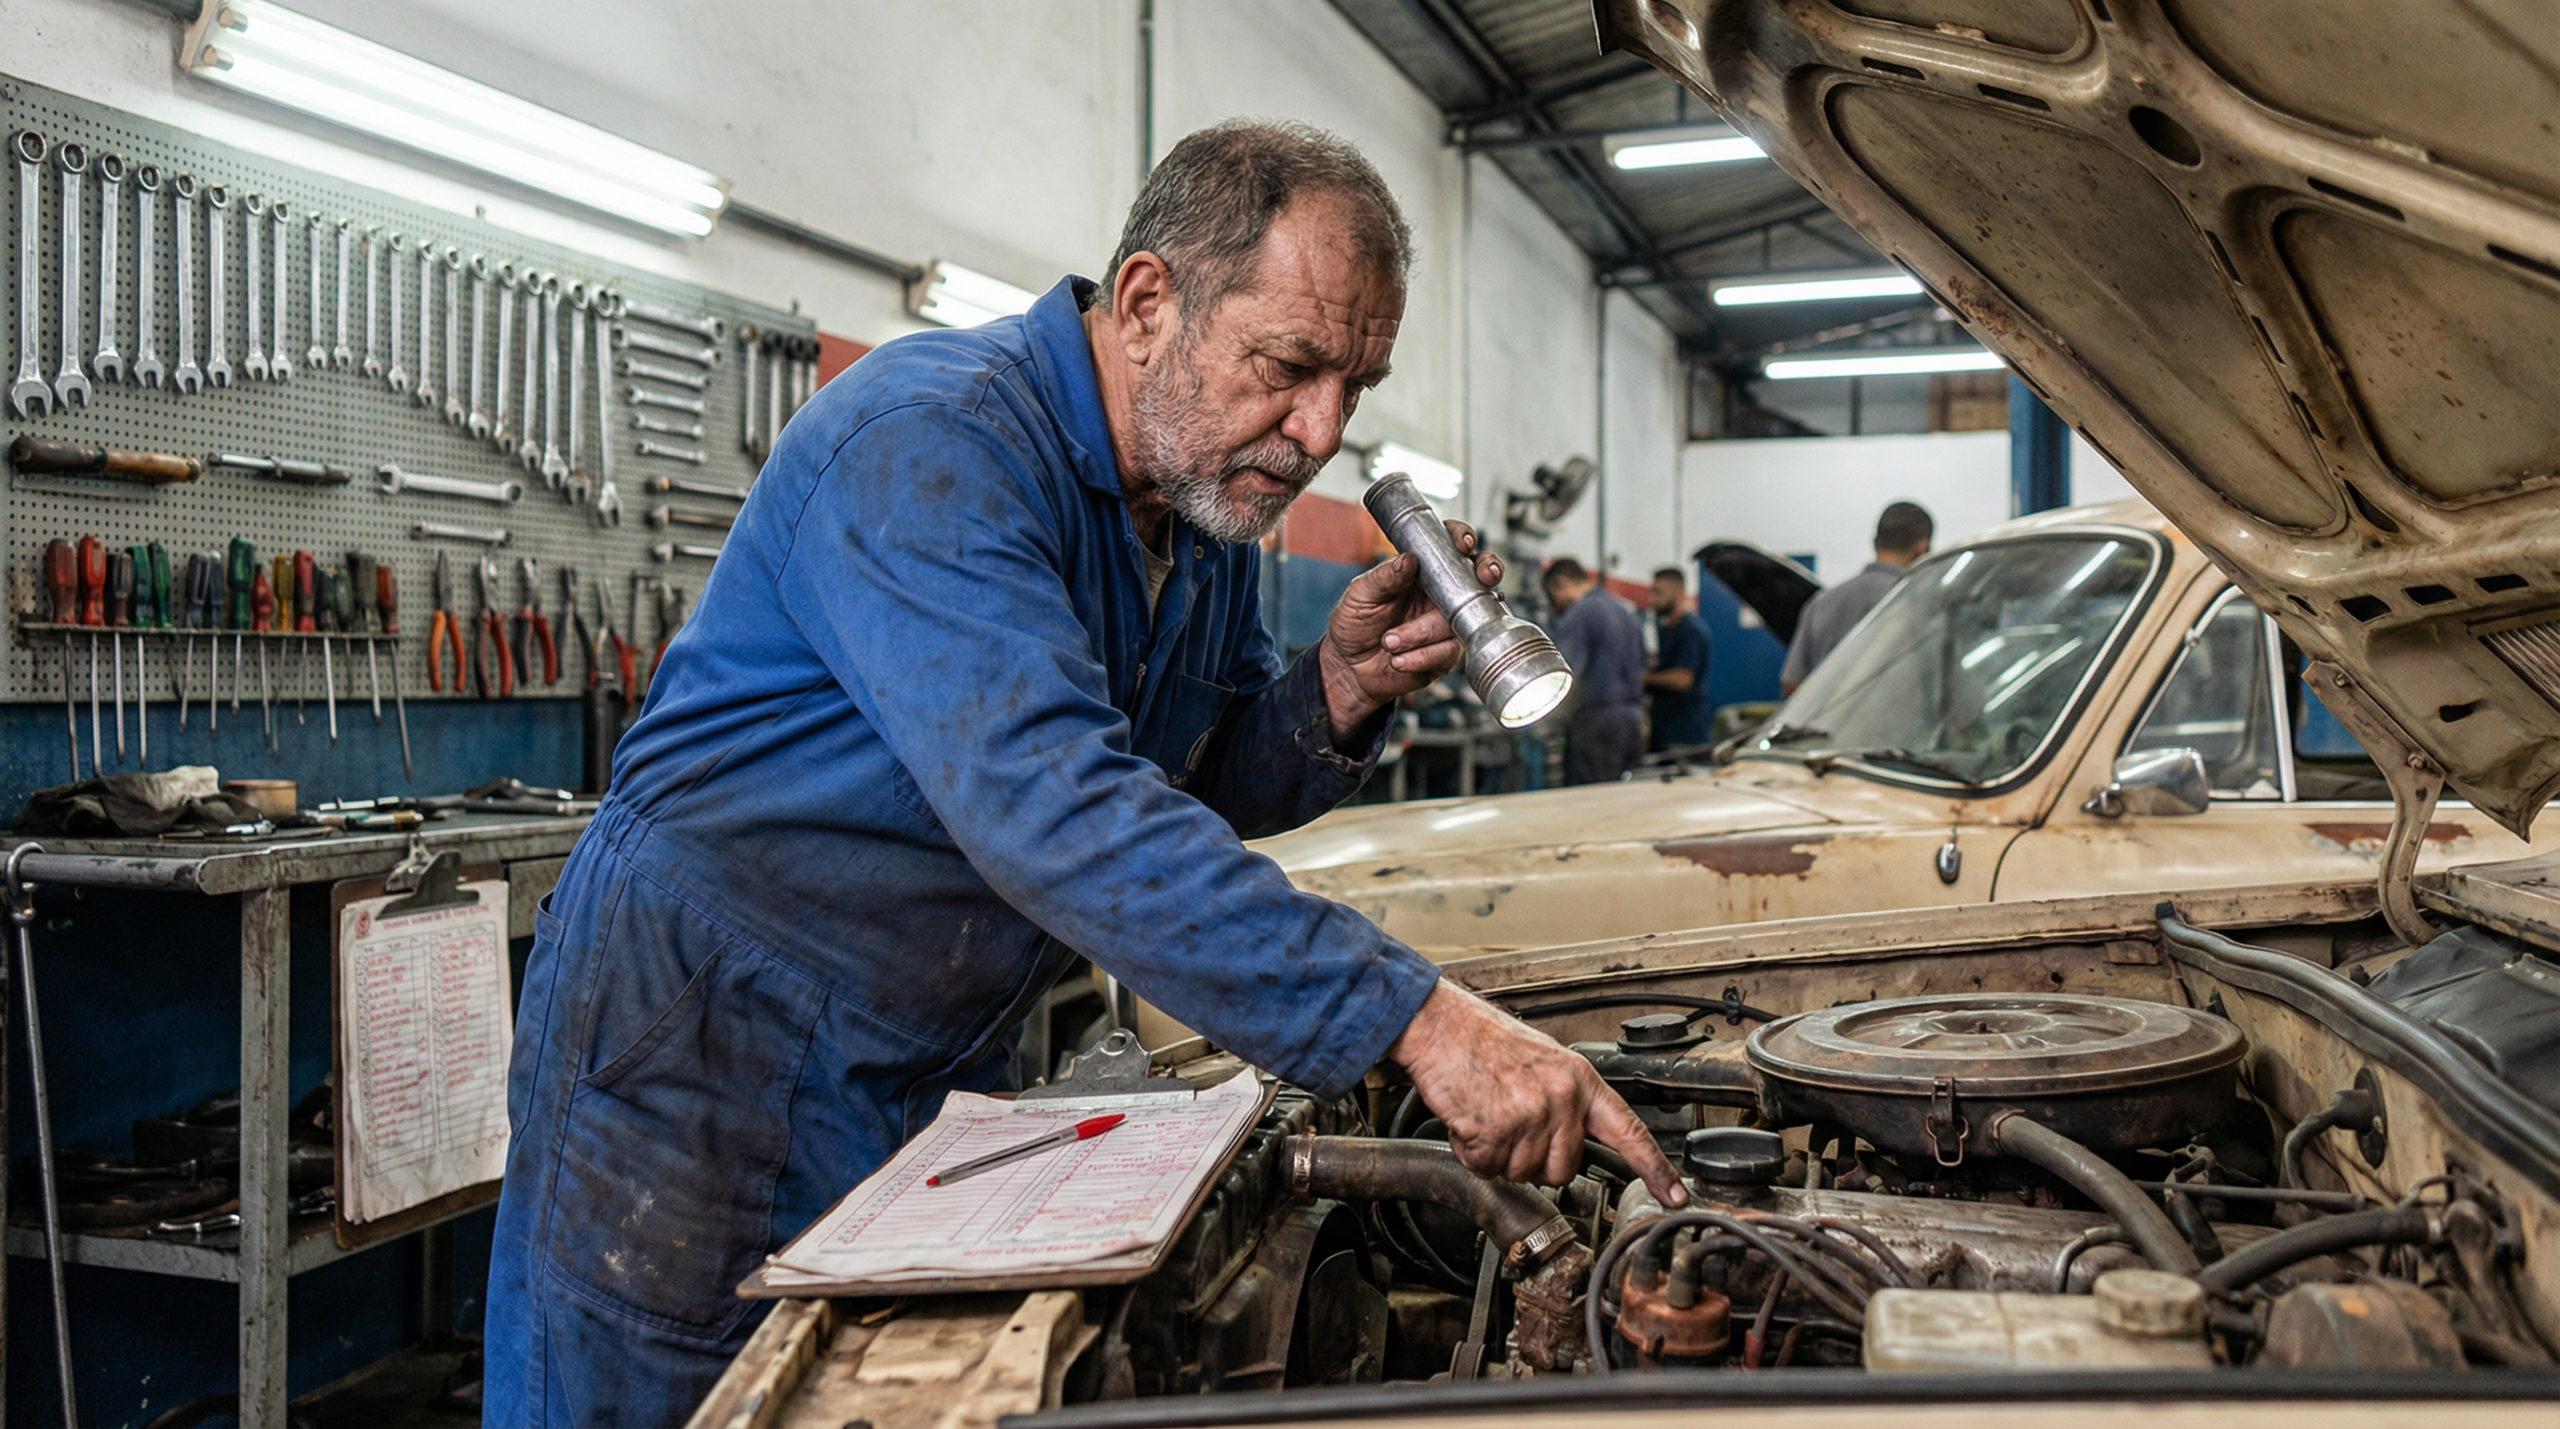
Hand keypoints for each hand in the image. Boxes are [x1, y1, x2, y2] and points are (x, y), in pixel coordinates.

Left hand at [1317, 520, 1502, 743]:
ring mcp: (1447, 625)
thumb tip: (1409, 558)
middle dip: (1486, 573)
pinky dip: (1420, 657)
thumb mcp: (1360, 594)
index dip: (1462, 539)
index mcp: (1421, 572)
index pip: (1449, 546)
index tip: (1463, 544)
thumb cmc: (1355, 624)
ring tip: (1389, 642)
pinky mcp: (1447, 654)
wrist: (1350, 668)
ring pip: (1455, 622)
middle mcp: (1440, 596)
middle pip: (1478, 578)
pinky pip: (1447, 653)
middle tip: (1483, 577)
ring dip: (1420, 633)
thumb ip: (1384, 577)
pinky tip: (1398, 660)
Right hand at [1387, 979, 1685, 1206]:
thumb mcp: (1545, 1062)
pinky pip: (1486, 1167)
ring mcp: (1529, 1115)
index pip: (1629, 1131)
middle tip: (1509, 1124)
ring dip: (1497, 1155)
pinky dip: (1471, 1152)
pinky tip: (1469, 1118)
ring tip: (1486, 1112)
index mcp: (1580, 1080)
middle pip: (1561, 1170)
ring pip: (1520, 1173)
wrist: (1441, 1026)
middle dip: (1532, 1161)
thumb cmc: (1484, 1041)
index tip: (1675, 1196)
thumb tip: (1572, 1145)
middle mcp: (1561, 1098)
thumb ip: (1566, 1102)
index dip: (1655, 1168)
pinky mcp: (1495, 1129)